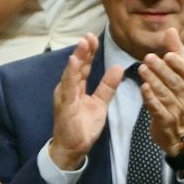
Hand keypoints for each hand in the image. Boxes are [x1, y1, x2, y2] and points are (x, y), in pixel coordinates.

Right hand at [49, 33, 122, 170]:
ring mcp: (65, 96)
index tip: (94, 38)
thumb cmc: (83, 126)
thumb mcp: (100, 103)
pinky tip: (74, 63)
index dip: (89, 53)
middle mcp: (69, 88)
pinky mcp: (65, 105)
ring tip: (83, 44)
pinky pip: (68, 88)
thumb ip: (107, 86)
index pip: (84, 67)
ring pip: (72, 73)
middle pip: (77, 66)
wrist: (73, 148)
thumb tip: (118, 68)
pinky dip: (71, 74)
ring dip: (77, 58)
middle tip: (89, 35)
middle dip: (83, 50)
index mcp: (77, 87)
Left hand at [136, 27, 183, 155]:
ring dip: (154, 81)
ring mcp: (176, 110)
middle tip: (148, 58)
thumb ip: (175, 53)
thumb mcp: (180, 76)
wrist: (182, 134)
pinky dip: (151, 99)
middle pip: (175, 82)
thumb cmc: (179, 99)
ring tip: (142, 69)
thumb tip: (171, 29)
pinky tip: (143, 89)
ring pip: (166, 95)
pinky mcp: (165, 121)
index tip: (168, 54)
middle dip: (162, 70)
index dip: (179, 64)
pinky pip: (158, 110)